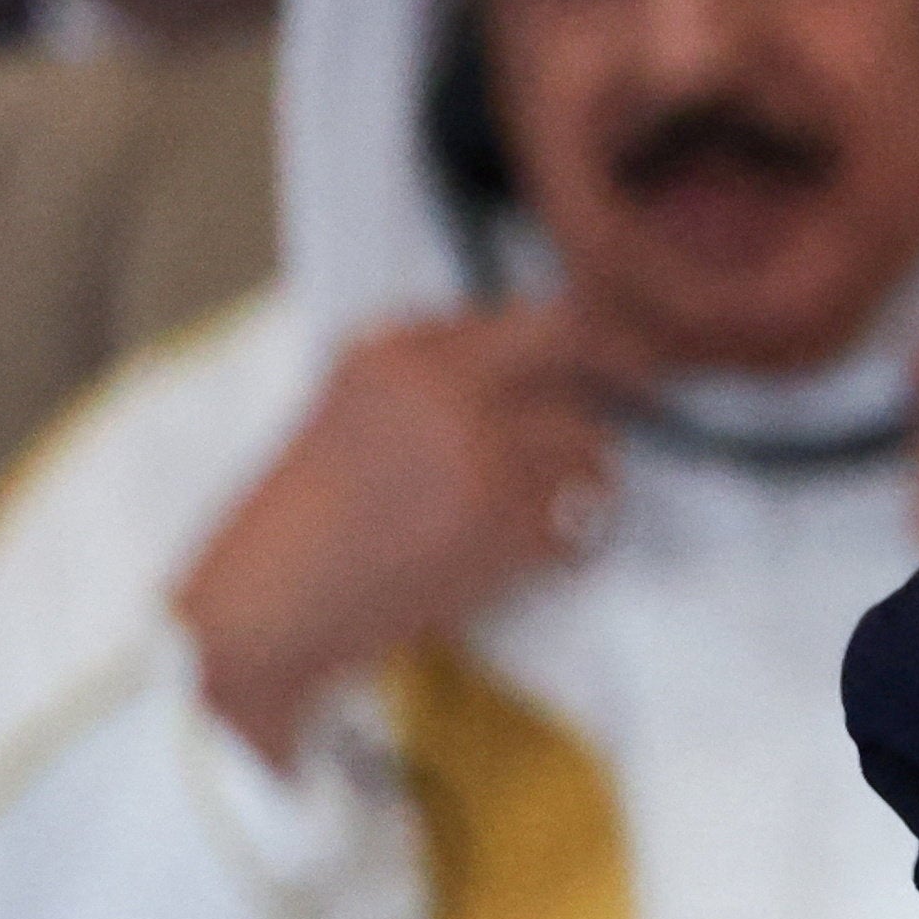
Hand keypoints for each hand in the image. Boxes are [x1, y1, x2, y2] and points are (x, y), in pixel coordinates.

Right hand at [177, 302, 639, 763]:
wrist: (271, 603)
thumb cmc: (314, 519)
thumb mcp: (360, 409)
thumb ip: (446, 375)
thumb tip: (556, 354)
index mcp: (399, 347)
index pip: (532, 316)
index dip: (583, 344)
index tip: (609, 365)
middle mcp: (443, 383)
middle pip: (579, 343)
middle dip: (624, 368)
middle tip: (647, 396)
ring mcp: (480, 447)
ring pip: (591, 444)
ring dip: (581, 483)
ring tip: (524, 516)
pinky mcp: (505, 518)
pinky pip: (582, 521)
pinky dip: (565, 546)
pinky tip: (511, 559)